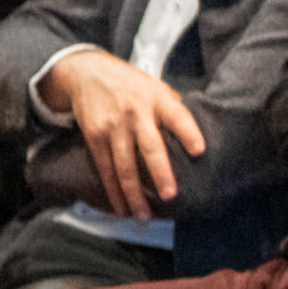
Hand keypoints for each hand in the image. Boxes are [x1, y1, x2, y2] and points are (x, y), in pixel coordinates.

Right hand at [40, 50, 203, 220]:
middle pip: (150, 146)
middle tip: (170, 195)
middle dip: (160, 172)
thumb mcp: (156, 87)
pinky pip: (105, 168)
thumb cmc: (131, 84)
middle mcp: (136, 112)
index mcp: (158, 99)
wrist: (88, 72)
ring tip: (143, 216)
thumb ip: (173, 109)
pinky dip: (112, 190)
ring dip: (133, 194)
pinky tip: (120, 207)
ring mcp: (114, 125)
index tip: (199, 150)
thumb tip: (194, 139)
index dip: (189, 132)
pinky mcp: (95, 136)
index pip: (177, 116)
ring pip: (124, 165)